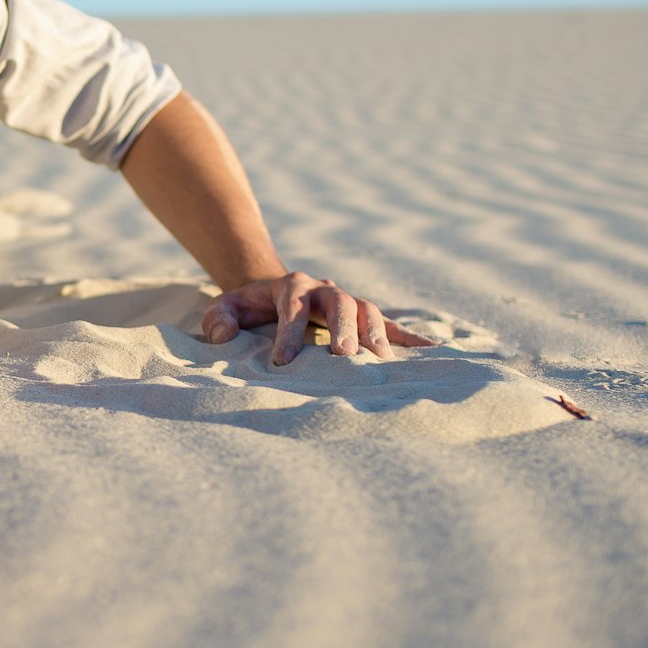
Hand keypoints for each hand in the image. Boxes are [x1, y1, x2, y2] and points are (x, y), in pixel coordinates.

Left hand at [201, 271, 435, 364]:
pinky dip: (407, 336)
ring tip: (382, 360)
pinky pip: (389, 323)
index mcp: (290, 286)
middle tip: (345, 356)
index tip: (283, 361)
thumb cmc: (246, 307)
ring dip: (376, 333)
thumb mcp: (223, 308)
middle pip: (339, 304)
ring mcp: (347, 300)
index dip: (289, 333)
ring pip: (368, 310)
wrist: (271, 292)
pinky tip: (429, 351)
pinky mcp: (361, 316)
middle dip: (343, 329)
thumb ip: (218, 319)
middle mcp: (324, 289)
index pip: (292, 308)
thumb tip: (225, 336)